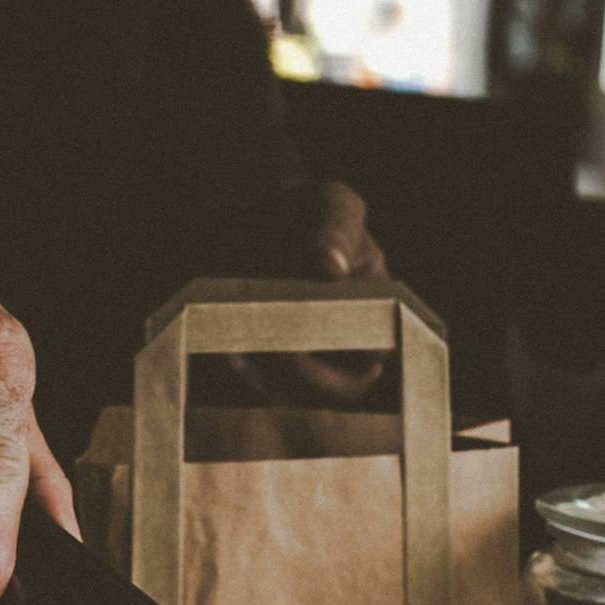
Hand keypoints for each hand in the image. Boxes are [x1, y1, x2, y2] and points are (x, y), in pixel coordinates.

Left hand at [229, 180, 391, 407]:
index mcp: (379, 309)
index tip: (321, 329)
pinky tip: (225, 353)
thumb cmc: (304, 212)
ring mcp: (315, 367)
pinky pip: (264, 396)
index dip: (355, 346)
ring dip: (271, 385)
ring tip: (239, 351)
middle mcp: (352, 348)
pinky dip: (245, 382)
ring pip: (303, 401)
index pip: (379, 346)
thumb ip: (334, 228)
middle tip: (280, 349)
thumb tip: (331, 266)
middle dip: (312, 376)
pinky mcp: (276, 375)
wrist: (256, 223)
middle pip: (346, 391)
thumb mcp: (327, 202)